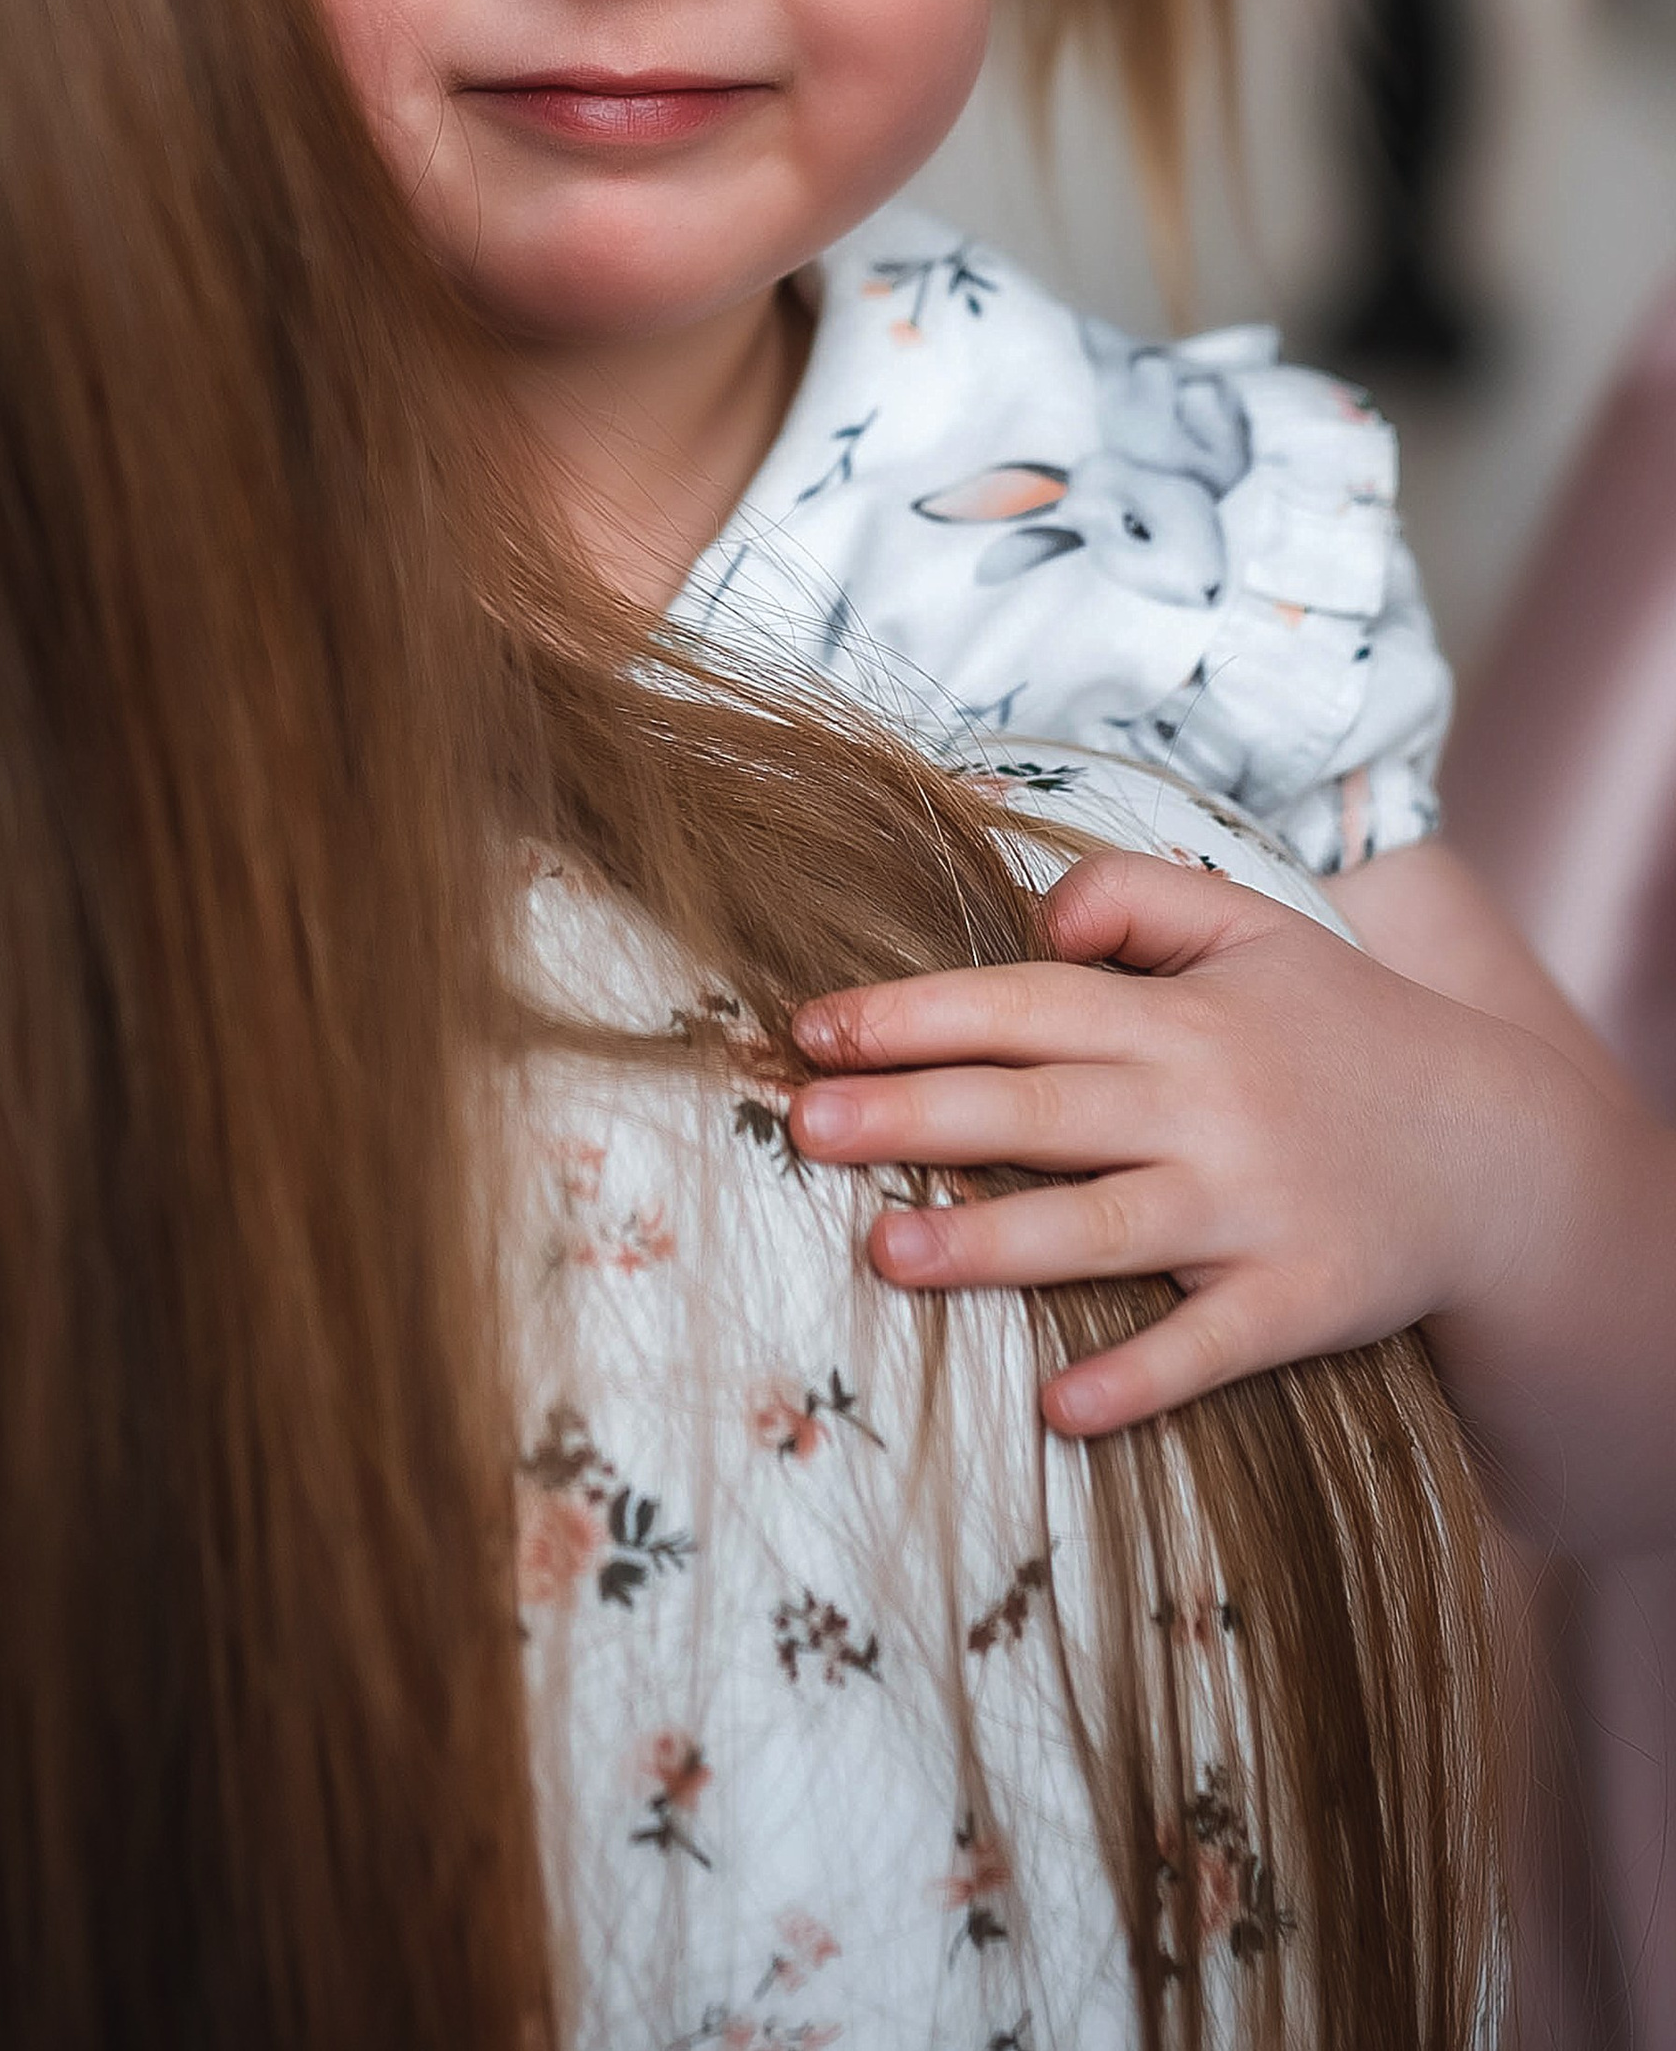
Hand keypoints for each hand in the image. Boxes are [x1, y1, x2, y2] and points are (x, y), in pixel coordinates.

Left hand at [784, 850, 1584, 1437]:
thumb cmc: (1345, 1029)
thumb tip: (1032, 920)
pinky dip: (1141, 1377)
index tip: (815, 1028)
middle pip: (1039, 1110)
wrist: (1500, 1149)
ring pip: (1103, 1228)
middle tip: (804, 1125)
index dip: (915, 1015)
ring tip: (885, 1250)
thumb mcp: (1252, 925)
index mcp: (1181, 1018)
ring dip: (992, 1243)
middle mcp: (1207, 1108)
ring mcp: (1253, 1210)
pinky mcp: (1301, 1302)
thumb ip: (1133, 897)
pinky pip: (1210, 1348)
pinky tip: (1061, 1407)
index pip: (1026, 1005)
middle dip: (914, 1115)